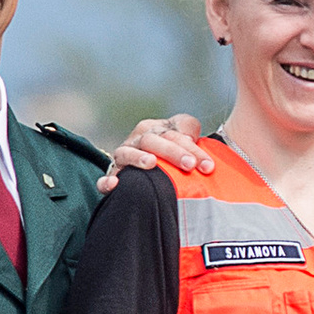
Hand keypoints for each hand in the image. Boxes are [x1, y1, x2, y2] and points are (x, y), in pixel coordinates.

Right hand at [97, 112, 215, 193]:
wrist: (150, 168)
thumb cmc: (172, 151)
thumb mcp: (183, 134)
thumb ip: (189, 128)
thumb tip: (189, 136)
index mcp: (154, 128)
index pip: (174, 134)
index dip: (193, 149)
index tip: (208, 166)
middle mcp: (137, 140)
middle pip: (153, 141)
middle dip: (173, 152)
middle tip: (190, 165)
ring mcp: (123, 157)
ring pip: (127, 153)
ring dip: (139, 157)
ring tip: (152, 163)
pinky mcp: (113, 175)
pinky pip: (105, 178)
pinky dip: (107, 181)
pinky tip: (115, 184)